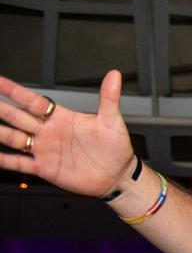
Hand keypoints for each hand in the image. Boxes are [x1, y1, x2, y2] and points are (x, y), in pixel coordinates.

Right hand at [0, 70, 134, 197]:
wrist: (118, 176)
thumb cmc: (115, 149)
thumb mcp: (112, 122)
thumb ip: (109, 98)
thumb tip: (114, 76)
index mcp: (60, 118)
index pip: (32, 100)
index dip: (14, 90)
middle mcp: (48, 132)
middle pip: (16, 117)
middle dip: (0, 108)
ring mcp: (45, 150)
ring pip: (13, 138)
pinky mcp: (45, 168)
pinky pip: (20, 163)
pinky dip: (5, 160)